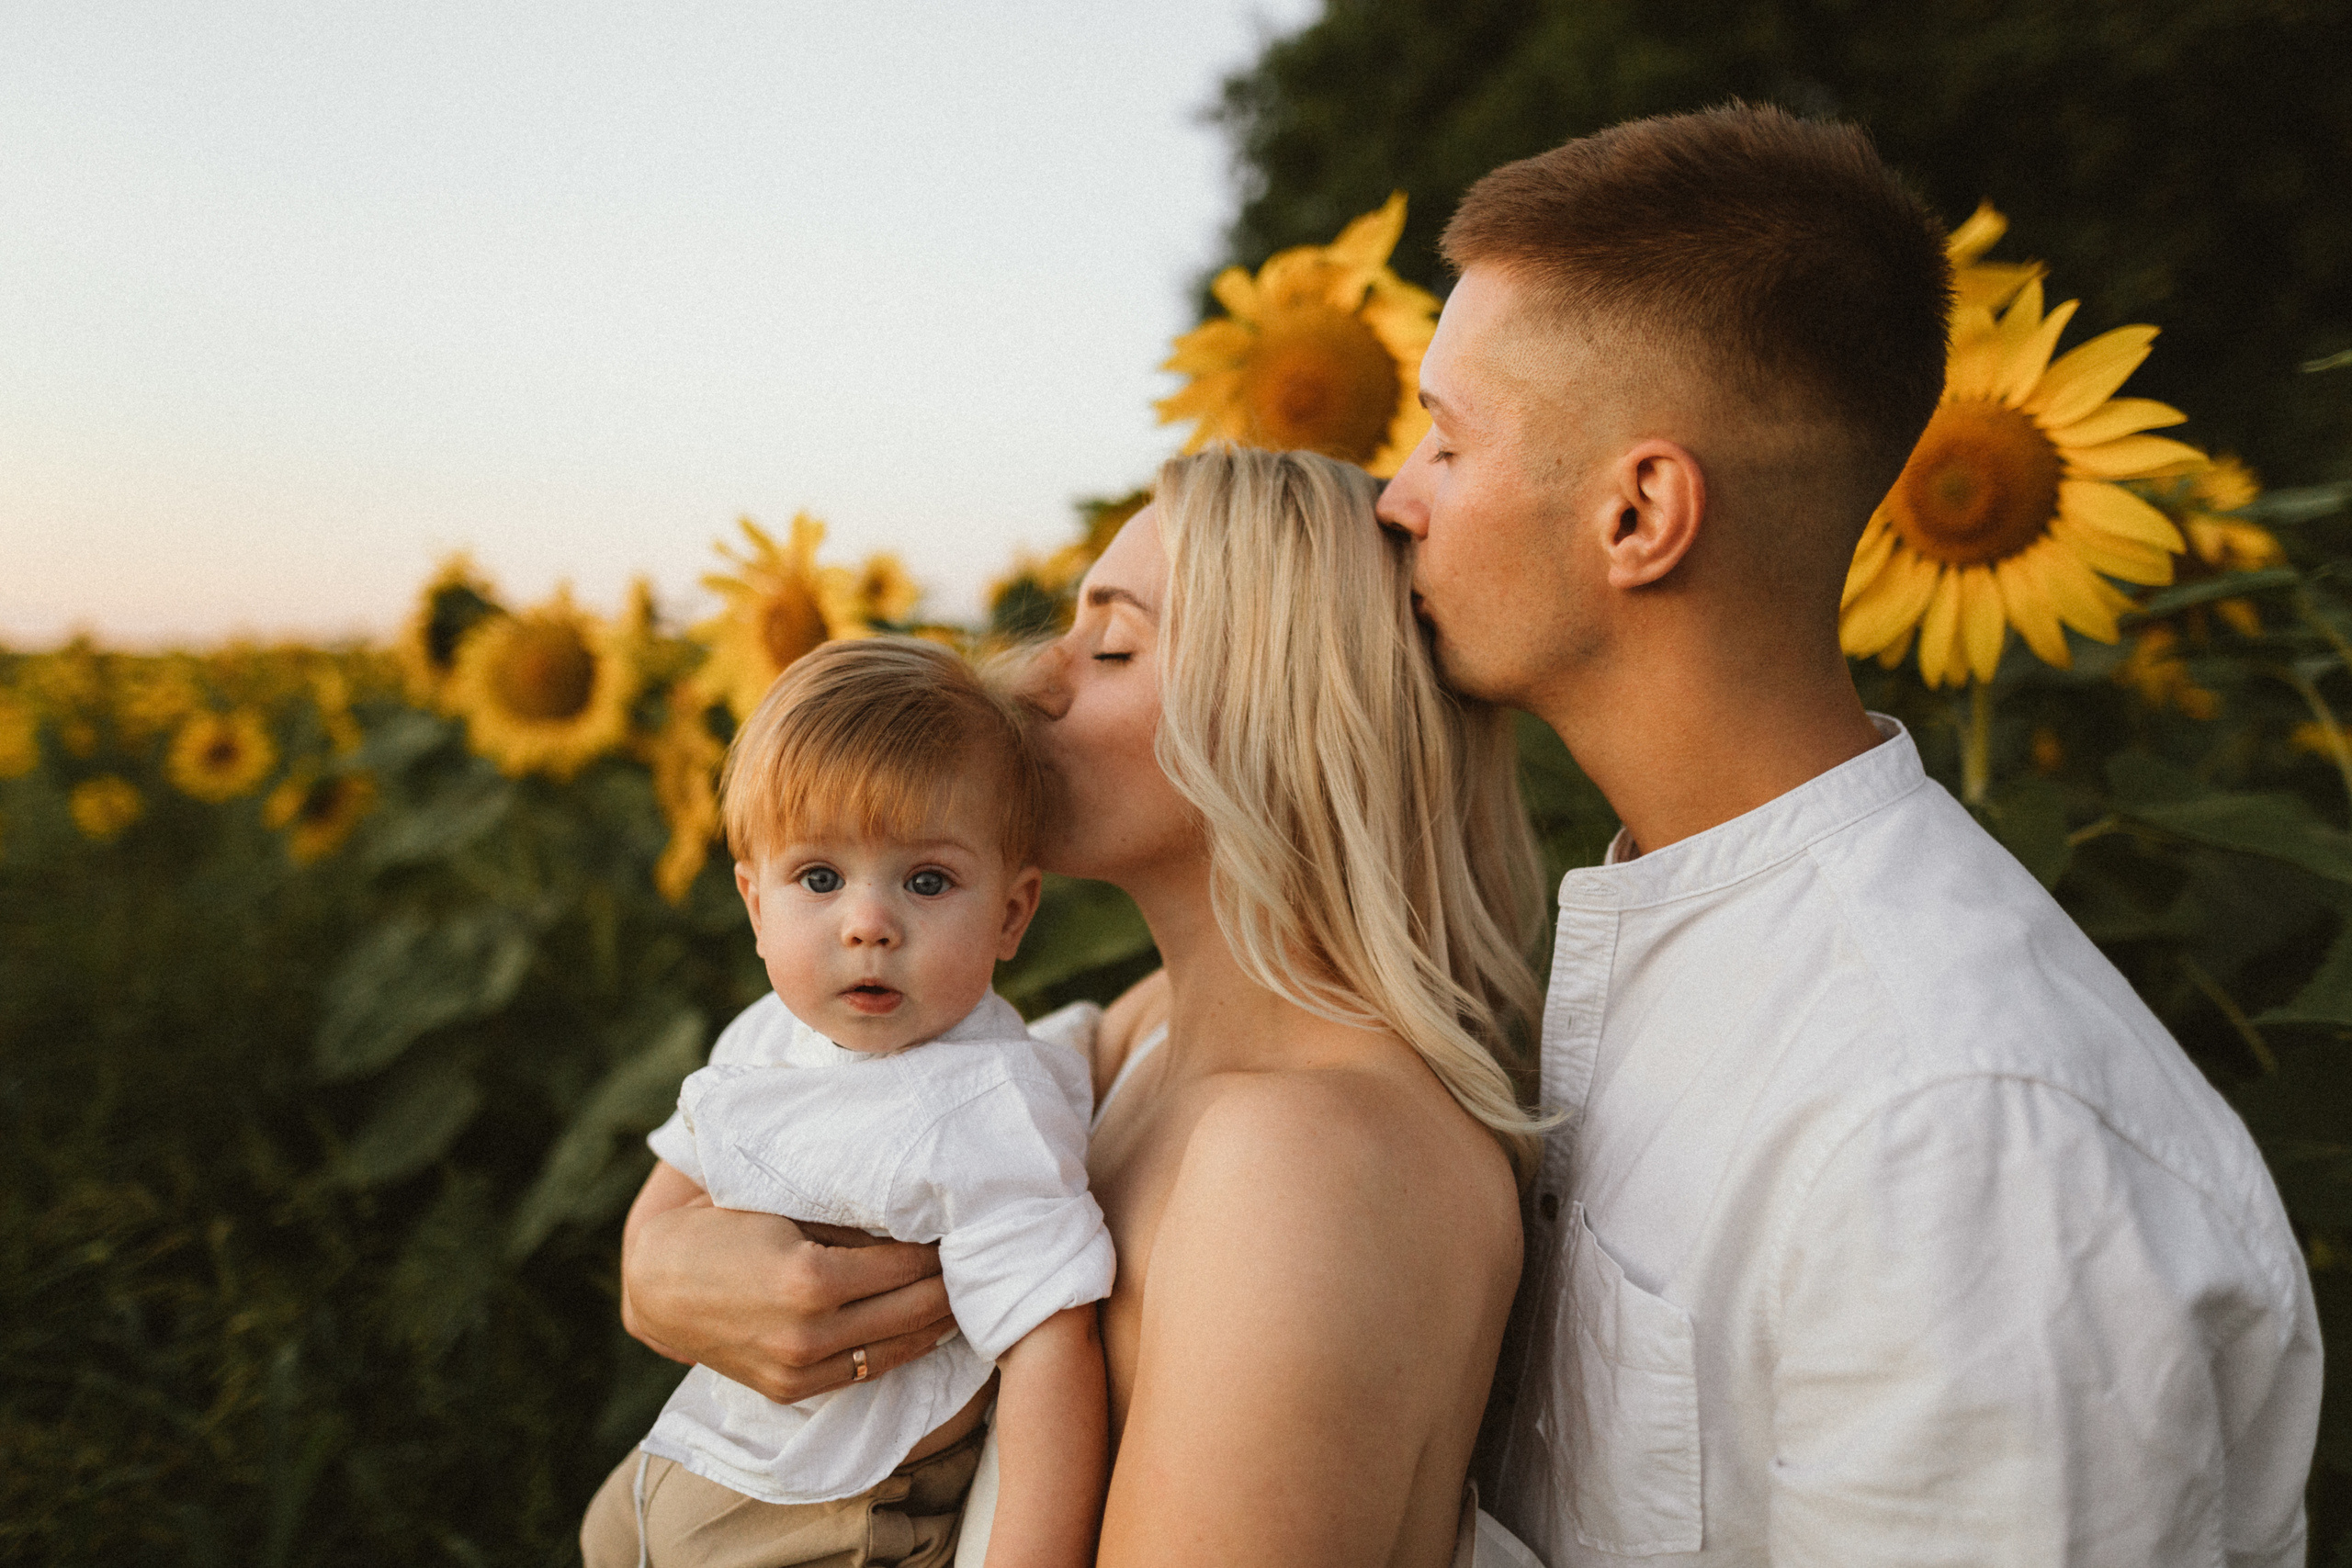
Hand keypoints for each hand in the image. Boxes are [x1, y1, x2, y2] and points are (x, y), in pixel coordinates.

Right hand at [619, 1163, 954, 1401]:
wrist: (658, 1281)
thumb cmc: (724, 1226)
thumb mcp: (786, 1209)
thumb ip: (850, 1223)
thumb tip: (917, 1221)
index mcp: (811, 1278)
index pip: (907, 1265)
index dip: (940, 1248)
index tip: (964, 1228)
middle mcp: (809, 1331)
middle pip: (914, 1309)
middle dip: (952, 1284)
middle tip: (979, 1261)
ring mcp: (799, 1368)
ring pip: (897, 1348)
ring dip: (938, 1322)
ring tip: (966, 1295)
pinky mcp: (790, 1390)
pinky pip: (866, 1373)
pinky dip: (901, 1349)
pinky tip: (927, 1328)